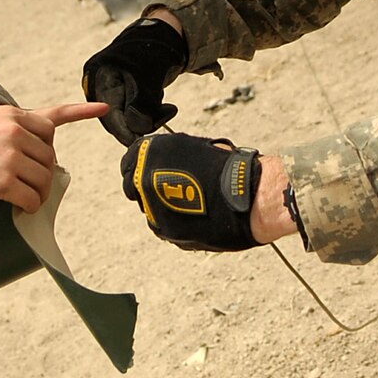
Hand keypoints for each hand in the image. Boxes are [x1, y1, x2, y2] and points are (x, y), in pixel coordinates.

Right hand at [0, 101, 106, 211]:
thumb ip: (13, 133)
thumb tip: (38, 159)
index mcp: (13, 116)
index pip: (53, 117)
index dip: (81, 114)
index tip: (103, 109)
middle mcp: (17, 131)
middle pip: (50, 157)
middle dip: (42, 172)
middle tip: (25, 182)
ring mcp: (12, 156)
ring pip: (44, 180)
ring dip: (37, 192)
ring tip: (19, 195)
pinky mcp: (4, 180)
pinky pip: (32, 199)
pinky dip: (29, 207)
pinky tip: (18, 207)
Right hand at [82, 14, 187, 143]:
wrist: (166, 34)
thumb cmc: (153, 49)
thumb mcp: (147, 77)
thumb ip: (141, 104)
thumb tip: (136, 129)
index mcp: (99, 78)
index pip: (108, 115)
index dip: (124, 131)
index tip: (138, 143)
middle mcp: (102, 85)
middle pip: (118, 119)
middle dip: (141, 122)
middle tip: (165, 115)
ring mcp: (114, 90)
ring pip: (130, 118)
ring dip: (150, 117)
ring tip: (168, 107)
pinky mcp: (127, 94)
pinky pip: (137, 112)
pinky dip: (151, 113)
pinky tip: (165, 105)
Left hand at [117, 131, 259, 251]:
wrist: (248, 197)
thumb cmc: (228, 168)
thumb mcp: (193, 147)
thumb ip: (168, 155)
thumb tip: (159, 162)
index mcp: (150, 153)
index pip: (129, 162)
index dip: (141, 166)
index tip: (150, 171)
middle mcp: (145, 180)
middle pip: (133, 186)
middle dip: (148, 186)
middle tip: (171, 186)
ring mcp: (153, 207)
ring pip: (147, 207)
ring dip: (160, 205)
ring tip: (189, 202)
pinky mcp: (165, 230)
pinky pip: (161, 225)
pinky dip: (172, 221)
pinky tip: (193, 215)